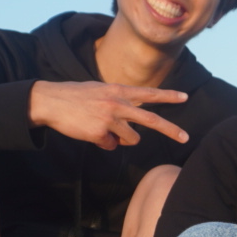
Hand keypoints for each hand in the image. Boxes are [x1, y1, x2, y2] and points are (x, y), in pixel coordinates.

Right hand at [29, 80, 189, 149]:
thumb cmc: (75, 97)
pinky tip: (90, 133)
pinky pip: (112, 146)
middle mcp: (117, 103)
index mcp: (118, 90)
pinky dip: (104, 143)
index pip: (148, 93)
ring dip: (122, 140)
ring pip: (131, 139)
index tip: (185, 97)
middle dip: (170, 130)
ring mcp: (109, 118)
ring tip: (103, 129)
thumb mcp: (100, 91)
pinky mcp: (100, 133)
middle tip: (186, 137)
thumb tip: (131, 124)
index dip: (167, 96)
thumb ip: (119, 102)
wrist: (50, 102)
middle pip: (150, 119)